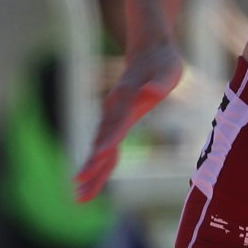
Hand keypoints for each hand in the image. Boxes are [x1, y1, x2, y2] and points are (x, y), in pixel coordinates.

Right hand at [74, 40, 184, 201]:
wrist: (149, 51)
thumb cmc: (163, 63)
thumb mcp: (168, 71)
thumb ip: (159, 83)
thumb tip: (151, 92)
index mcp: (127, 102)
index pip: (116, 126)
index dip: (107, 142)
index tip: (96, 157)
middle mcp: (115, 111)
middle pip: (101, 144)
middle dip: (91, 167)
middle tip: (78, 190)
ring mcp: (112, 117)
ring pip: (99, 148)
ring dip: (90, 172)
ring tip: (79, 196)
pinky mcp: (115, 121)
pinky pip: (104, 147)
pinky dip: (97, 165)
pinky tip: (90, 182)